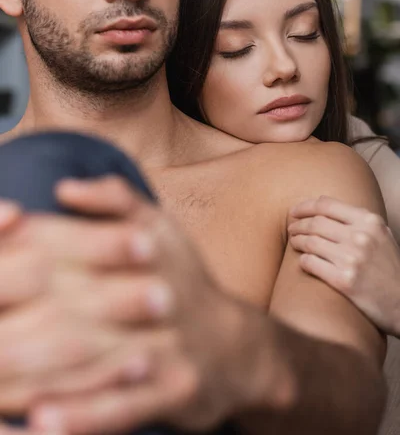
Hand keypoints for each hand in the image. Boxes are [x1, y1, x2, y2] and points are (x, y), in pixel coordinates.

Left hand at [0, 178, 286, 434]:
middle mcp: (159, 291)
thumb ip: (115, 198)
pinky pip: (126, 407)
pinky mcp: (178, 390)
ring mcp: (169, 345)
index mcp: (147, 245)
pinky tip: (43, 421)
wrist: (237, 347)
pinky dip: (83, 415)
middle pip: (75, 301)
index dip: (23, 250)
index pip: (72, 243)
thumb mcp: (159, 226)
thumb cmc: (184, 280)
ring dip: (39, 372)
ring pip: (94, 358)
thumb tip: (64, 188)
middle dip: (18, 314)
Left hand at [289, 196, 399, 335]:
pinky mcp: (344, 281)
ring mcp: (352, 259)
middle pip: (315, 223)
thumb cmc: (389, 268)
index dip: (305, 206)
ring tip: (294, 243)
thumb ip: (357, 221)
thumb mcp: (381, 235)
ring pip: (310, 242)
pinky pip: (311, 263)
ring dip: (296, 241)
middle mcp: (361, 237)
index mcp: (370, 221)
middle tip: (291, 229)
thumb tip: (321, 208)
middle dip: (298, 225)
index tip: (294, 211)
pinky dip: (303, 260)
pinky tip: (303, 261)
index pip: (326, 205)